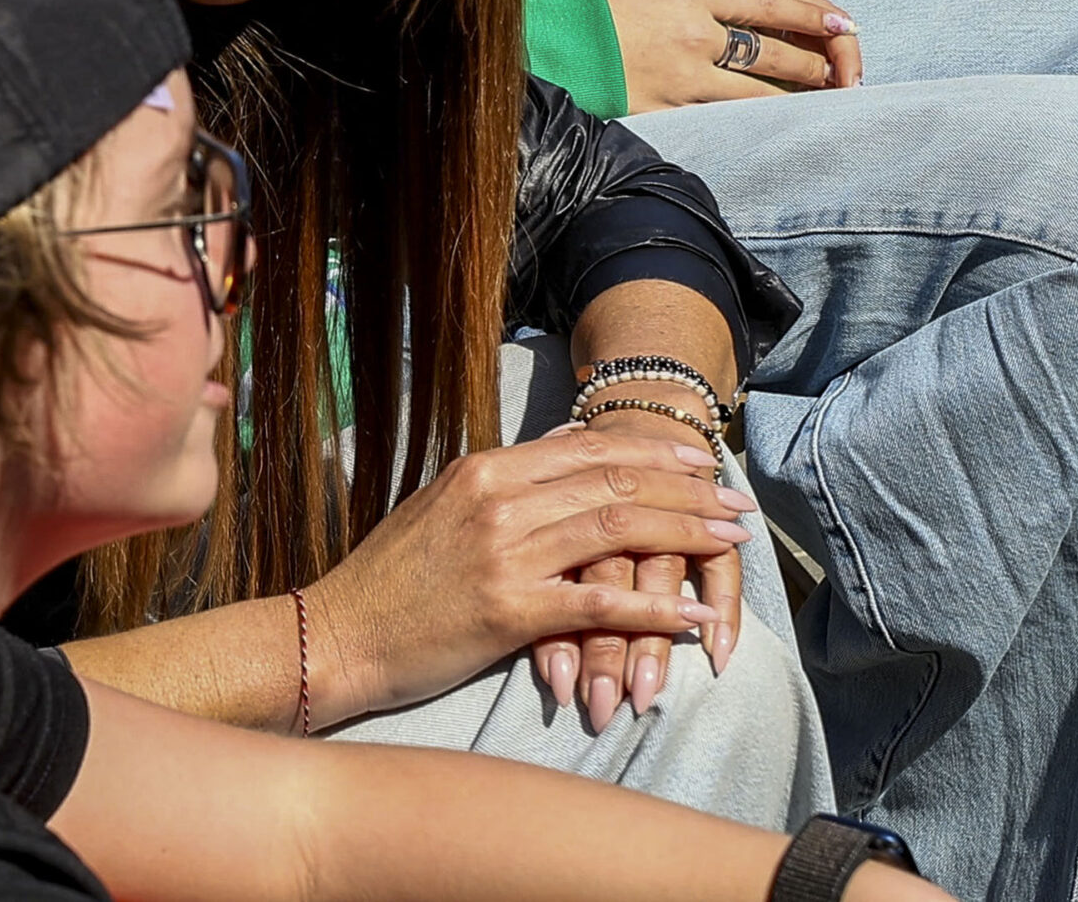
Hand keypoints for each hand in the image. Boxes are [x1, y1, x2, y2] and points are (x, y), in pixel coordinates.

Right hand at [298, 429, 757, 726]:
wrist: (339, 633)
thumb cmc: (389, 580)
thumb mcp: (440, 507)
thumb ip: (503, 479)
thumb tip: (561, 444)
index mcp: (482, 471)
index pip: (587, 449)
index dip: (654, 451)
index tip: (702, 459)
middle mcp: (496, 501)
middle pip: (614, 482)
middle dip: (688, 489)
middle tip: (738, 500)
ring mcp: (503, 553)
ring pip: (617, 530)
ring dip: (686, 533)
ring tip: (732, 542)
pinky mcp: (507, 610)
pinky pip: (599, 604)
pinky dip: (655, 609)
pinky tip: (696, 617)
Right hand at [600, 0, 861, 111]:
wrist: (542, 52)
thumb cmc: (583, 13)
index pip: (766, 2)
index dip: (810, 14)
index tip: (841, 22)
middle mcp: (694, 35)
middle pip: (773, 49)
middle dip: (814, 60)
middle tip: (839, 68)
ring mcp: (684, 77)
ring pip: (759, 91)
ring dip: (795, 95)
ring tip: (818, 98)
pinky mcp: (669, 110)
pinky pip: (725, 116)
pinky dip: (756, 118)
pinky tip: (777, 121)